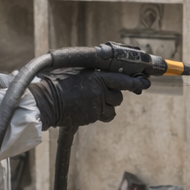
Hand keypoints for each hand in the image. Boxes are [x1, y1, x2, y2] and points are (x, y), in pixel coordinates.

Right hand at [29, 69, 150, 129]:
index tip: (144, 83)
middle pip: (119, 96)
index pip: (121, 80)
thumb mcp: (78, 74)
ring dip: (106, 107)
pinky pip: (104, 116)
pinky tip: (87, 110)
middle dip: (113, 97)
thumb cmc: (57, 85)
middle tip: (99, 95)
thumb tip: (107, 78)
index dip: (134, 82)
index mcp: (95, 76)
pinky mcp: (93, 116)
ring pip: (113, 108)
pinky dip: (100, 114)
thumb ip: (94, 76)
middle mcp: (99, 90)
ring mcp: (97, 104)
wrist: (46, 101)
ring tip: (89, 103)